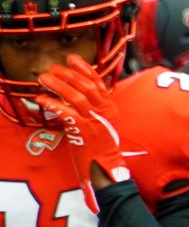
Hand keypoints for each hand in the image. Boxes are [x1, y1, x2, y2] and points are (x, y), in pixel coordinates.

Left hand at [36, 55, 130, 212]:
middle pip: (86, 86)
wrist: (105, 168)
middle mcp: (103, 112)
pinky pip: (67, 114)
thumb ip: (93, 109)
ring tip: (44, 78)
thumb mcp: (103, 124)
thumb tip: (75, 95)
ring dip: (59, 85)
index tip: (72, 58)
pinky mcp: (83, 132)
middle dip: (68, 74)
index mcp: (109, 108)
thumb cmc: (101, 148)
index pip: (98, 82)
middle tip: (52, 69)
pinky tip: (41, 99)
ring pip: (77, 96)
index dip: (85, 68)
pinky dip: (53, 104)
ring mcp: (94, 121)